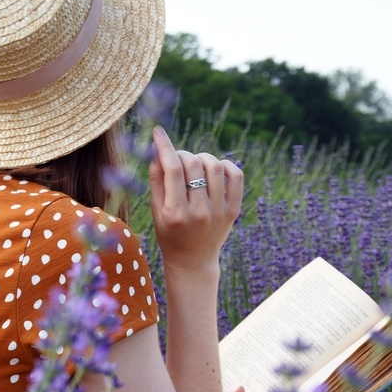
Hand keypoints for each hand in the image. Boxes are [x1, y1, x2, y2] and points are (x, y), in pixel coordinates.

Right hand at [148, 127, 242, 273]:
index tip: (158, 131)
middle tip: (177, 161)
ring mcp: (218, 212)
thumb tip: (158, 148)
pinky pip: (235, 175)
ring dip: (201, 157)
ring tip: (195, 165)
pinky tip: (214, 169)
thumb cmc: (169, 232)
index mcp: (175, 213)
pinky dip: (225, 165)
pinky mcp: (233, 210)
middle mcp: (198, 212)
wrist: (193, 260)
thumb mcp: (156, 210)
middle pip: (192, 164)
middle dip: (182, 154)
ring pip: (213, 166)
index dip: (164, 145)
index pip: (172, 169)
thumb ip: (155, 179)